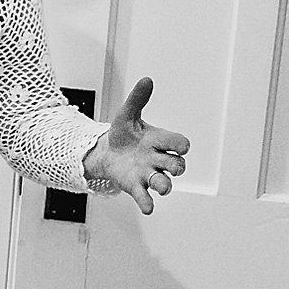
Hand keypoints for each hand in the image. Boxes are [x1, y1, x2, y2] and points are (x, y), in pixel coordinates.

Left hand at [84, 77, 187, 213]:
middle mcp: (158, 159)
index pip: (179, 143)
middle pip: (176, 164)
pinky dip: (148, 203)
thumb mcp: (126, 115)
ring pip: (164, 183)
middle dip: (177, 165)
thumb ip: (137, 100)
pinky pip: (145, 198)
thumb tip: (147, 79)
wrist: (108, 153)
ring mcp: (148, 174)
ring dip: (165, 185)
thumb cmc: (123, 134)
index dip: (181, 145)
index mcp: (160, 140)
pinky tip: (149, 208)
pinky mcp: (136, 186)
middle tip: (173, 165)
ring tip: (164, 187)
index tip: (181, 146)